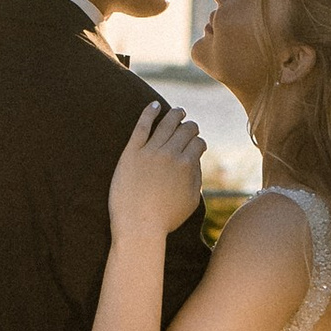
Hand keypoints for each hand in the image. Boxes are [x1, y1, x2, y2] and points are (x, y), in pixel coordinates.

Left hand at [109, 100, 205, 242]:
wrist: (138, 225)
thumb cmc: (165, 218)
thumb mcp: (191, 201)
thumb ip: (197, 178)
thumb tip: (196, 161)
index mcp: (187, 165)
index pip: (198, 143)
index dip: (199, 142)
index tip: (196, 144)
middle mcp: (171, 154)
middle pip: (185, 130)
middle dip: (190, 126)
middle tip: (189, 126)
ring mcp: (150, 151)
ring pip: (167, 123)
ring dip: (175, 114)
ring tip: (177, 111)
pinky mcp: (131, 152)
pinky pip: (142, 126)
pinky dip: (150, 112)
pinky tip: (154, 105)